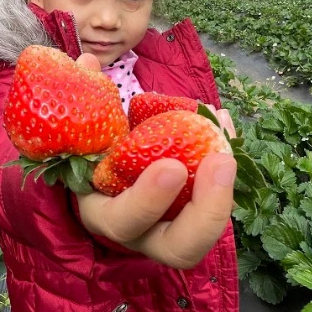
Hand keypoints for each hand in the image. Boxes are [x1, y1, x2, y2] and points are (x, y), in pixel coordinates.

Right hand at [74, 54, 236, 268]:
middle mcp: (142, 233)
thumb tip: (85, 63)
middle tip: (219, 161)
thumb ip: (83, 101)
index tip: (171, 165)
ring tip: (227, 148)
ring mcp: (172, 228)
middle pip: (178, 249)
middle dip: (205, 210)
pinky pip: (219, 199)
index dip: (148, 201)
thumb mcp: (83, 132)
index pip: (125, 222)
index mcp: (105, 214)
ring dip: (224, 193)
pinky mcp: (195, 213)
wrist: (103, 174)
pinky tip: (225, 121)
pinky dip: (228, 159)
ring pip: (205, 234)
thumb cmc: (91, 153)